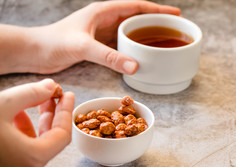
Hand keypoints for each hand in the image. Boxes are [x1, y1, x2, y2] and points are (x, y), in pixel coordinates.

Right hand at [0, 79, 74, 166]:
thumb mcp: (2, 103)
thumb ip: (32, 94)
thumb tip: (51, 87)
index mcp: (31, 158)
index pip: (63, 134)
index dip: (66, 112)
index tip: (67, 94)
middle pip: (48, 141)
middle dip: (50, 115)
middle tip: (50, 95)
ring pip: (31, 147)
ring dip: (32, 124)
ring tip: (23, 104)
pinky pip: (17, 154)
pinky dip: (18, 135)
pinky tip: (9, 118)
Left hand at [31, 1, 180, 73]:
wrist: (34, 51)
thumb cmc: (53, 42)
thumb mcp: (84, 47)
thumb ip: (109, 57)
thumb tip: (136, 66)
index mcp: (103, 11)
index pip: (136, 6)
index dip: (157, 9)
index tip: (175, 14)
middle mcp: (104, 19)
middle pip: (136, 18)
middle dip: (155, 22)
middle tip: (173, 30)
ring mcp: (101, 32)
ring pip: (130, 31)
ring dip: (145, 36)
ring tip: (161, 43)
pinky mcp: (97, 45)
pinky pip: (121, 44)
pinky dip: (133, 48)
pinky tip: (140, 55)